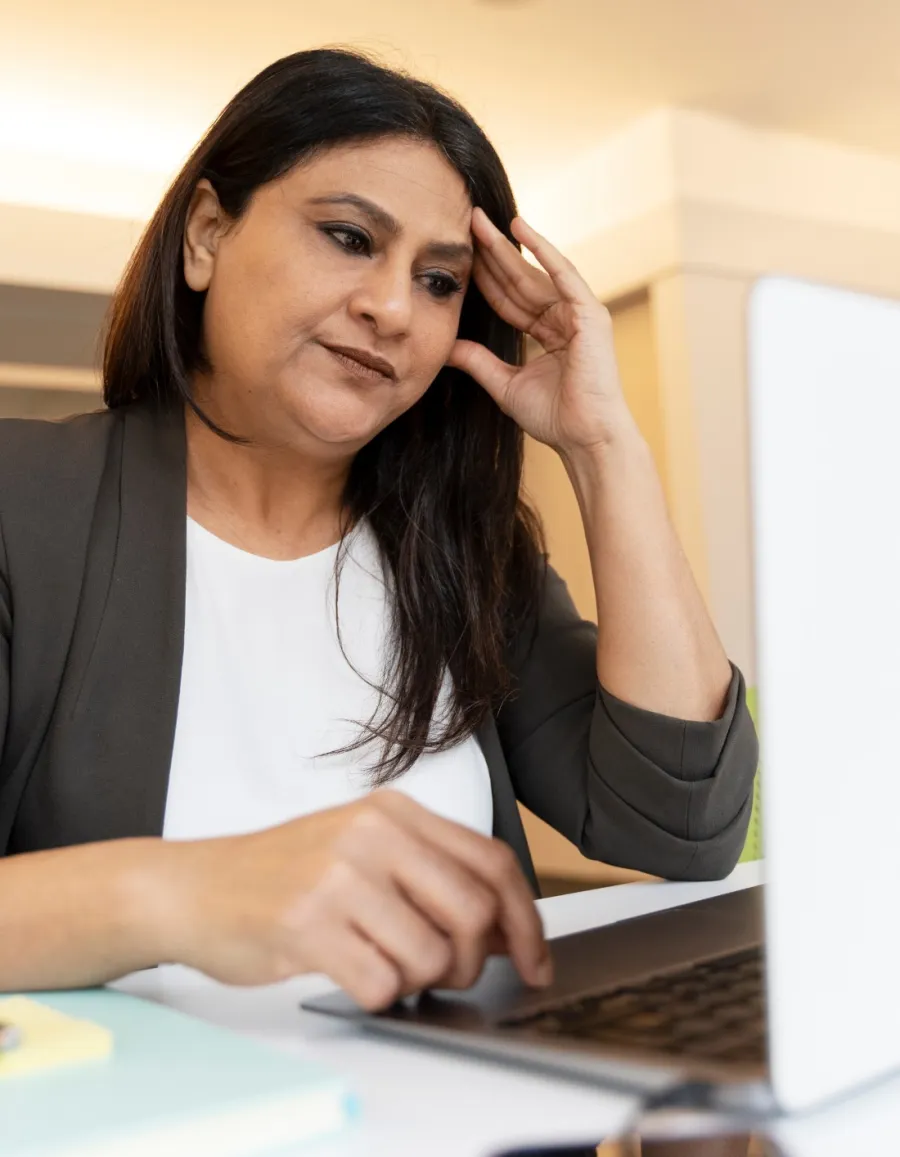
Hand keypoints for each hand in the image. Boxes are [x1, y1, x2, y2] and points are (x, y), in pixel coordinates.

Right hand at [164, 791, 551, 1008]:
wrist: (195, 887)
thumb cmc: (284, 875)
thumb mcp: (363, 851)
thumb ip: (432, 876)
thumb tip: (508, 930)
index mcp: (394, 811)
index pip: (492, 861)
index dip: (526, 919)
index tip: (535, 959)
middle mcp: (372, 834)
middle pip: (475, 912)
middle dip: (475, 961)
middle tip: (449, 973)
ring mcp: (339, 876)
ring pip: (434, 956)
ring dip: (420, 982)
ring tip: (386, 966)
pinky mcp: (308, 925)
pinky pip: (383, 984)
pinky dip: (379, 995)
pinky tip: (352, 973)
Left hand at [447, 207, 636, 454]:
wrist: (584, 437)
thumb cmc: (555, 418)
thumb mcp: (505, 384)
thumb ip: (478, 362)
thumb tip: (447, 346)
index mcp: (548, 334)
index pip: (509, 299)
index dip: (484, 278)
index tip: (458, 255)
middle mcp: (564, 318)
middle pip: (519, 280)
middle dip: (491, 252)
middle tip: (466, 221)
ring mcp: (579, 313)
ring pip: (534, 273)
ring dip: (507, 245)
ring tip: (481, 219)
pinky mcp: (589, 313)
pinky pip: (561, 274)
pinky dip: (542, 250)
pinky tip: (519, 227)